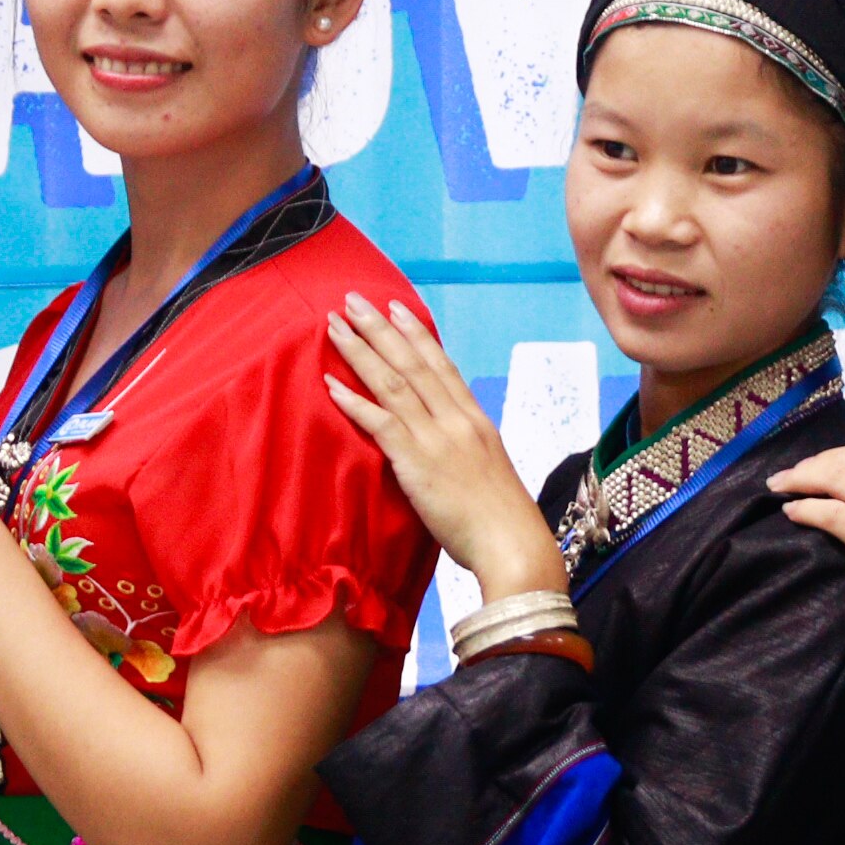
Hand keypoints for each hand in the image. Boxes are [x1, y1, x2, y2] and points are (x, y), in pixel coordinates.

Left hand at [321, 297, 562, 601]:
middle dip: (380, 328)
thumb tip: (446, 444)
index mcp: (475, 420)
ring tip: (335, 326)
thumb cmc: (502, 519)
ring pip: (393, 383)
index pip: (442, 365)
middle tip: (354, 300)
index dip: (417, 334)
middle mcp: (456, 420)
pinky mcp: (418, 462)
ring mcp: (437, 438)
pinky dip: (354, 401)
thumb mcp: (489, 469)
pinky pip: (380, 423)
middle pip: (412, 363)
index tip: (396, 307)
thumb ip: (465, 448)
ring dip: (361, 351)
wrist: (513, 544)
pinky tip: (331, 384)